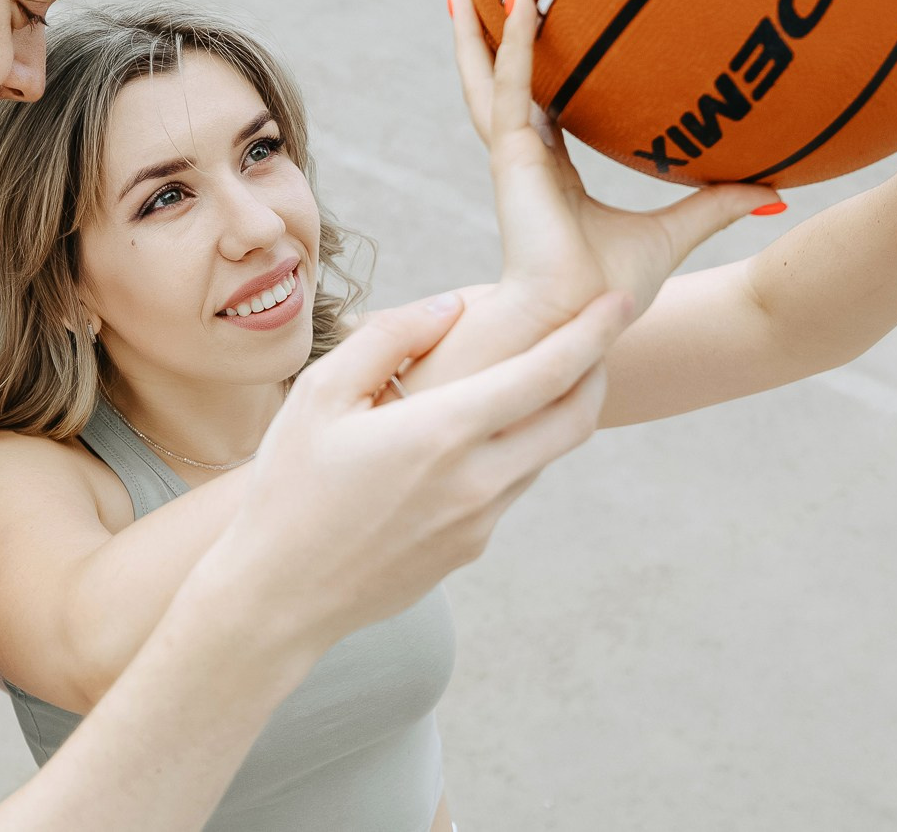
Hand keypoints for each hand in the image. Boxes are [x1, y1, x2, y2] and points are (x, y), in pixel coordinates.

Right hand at [199, 287, 634, 655]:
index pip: (550, 372)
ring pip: (544, 455)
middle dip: (596, 370)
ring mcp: (480, 523)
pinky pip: (509, 488)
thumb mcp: (322, 393)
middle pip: (575, 419)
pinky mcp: (469, 550)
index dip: (593, 331)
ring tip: (528, 377)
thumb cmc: (289, 485)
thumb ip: (393, 337)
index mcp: (444, 432)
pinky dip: (512, 450)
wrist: (278, 595)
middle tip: (594, 336)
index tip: (618, 301)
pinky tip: (473, 436)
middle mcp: (478, 481)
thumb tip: (455, 304)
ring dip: (552, 412)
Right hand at [448, 0, 774, 322]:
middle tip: (470, 0)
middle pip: (497, 88)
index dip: (530, 74)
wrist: (582, 315)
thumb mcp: (675, 233)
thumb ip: (716, 204)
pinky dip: (516, 45)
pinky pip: (514, 88)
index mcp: (551, 174)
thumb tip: (772, 190)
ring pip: (488, 81)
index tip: (530, 39)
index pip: (536, 109)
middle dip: (482, 46)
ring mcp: (514, 157)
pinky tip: (523, 2)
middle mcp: (526, 160)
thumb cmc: (613, 289)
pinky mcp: (513, 157)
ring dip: (475, 36)